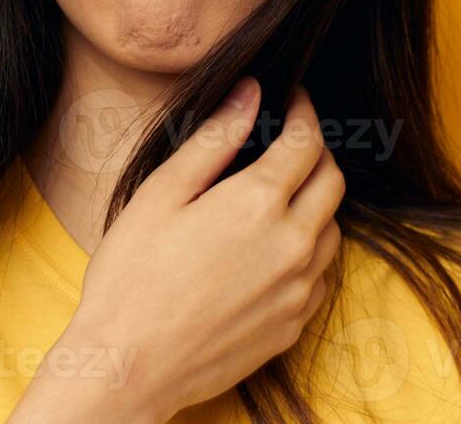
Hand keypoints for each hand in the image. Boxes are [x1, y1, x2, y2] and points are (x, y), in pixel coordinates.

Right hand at [12, 79, 343, 423]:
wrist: (127, 366)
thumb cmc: (131, 277)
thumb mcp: (161, 193)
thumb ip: (213, 140)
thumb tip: (252, 93)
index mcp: (258, 203)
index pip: (306, 141)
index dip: (303, 111)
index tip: (293, 100)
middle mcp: (292, 245)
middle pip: (332, 181)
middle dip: (316, 152)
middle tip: (288, 142)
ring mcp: (297, 291)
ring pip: (332, 230)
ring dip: (316, 203)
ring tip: (278, 197)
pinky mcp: (292, 326)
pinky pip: (320, 276)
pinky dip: (308, 251)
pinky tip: (272, 250)